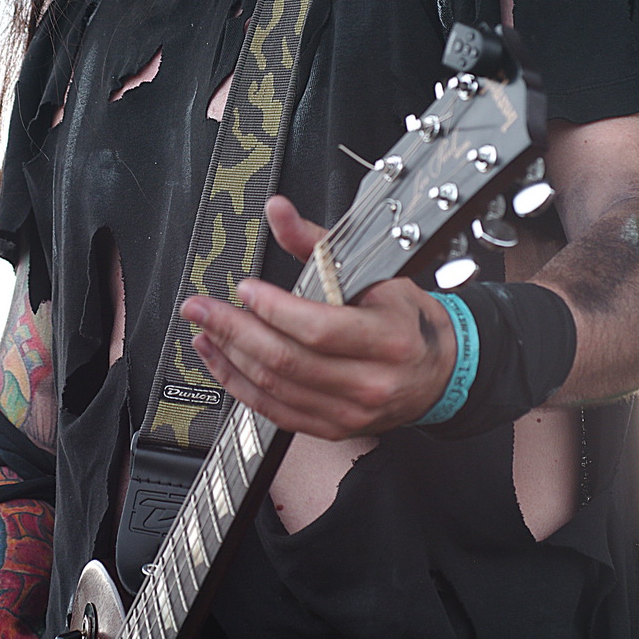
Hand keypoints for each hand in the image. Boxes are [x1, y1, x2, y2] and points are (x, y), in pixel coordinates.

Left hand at [179, 195, 456, 437]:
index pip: (318, 328)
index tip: (245, 288)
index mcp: (387, 339)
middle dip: (233, 330)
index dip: (274, 309)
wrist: (438, 373)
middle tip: (200, 308)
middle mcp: (369, 382)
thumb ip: (316, 242)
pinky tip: (219, 360)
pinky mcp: (331, 427)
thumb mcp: (373, 273)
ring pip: (274, 387)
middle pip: (287, 360)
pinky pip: (274, 410)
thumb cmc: (404, 319)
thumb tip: (278, 210)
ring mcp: (349, 412)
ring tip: (204, 329)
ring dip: (229, 356)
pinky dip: (239, 384)